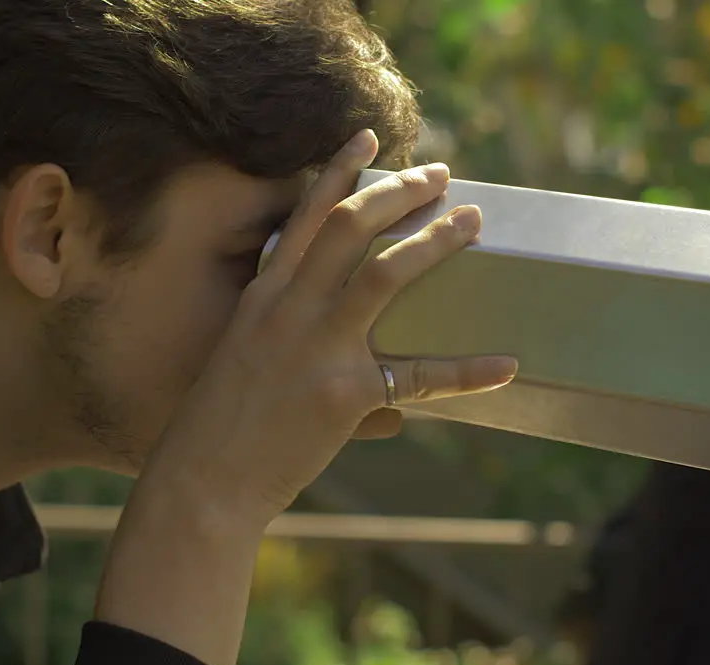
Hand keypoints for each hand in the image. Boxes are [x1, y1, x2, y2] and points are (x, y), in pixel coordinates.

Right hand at [141, 128, 518, 525]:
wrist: (203, 481)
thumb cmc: (219, 427)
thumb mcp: (243, 358)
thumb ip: (289, 336)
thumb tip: (355, 357)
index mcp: (263, 296)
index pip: (304, 217)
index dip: (339, 172)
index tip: (367, 138)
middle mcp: (289, 309)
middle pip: (350, 226)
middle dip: (399, 192)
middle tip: (440, 175)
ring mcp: (318, 348)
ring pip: (386, 274)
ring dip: (435, 242)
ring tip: (472, 223)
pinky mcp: (346, 394)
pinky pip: (419, 376)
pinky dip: (467, 372)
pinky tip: (506, 365)